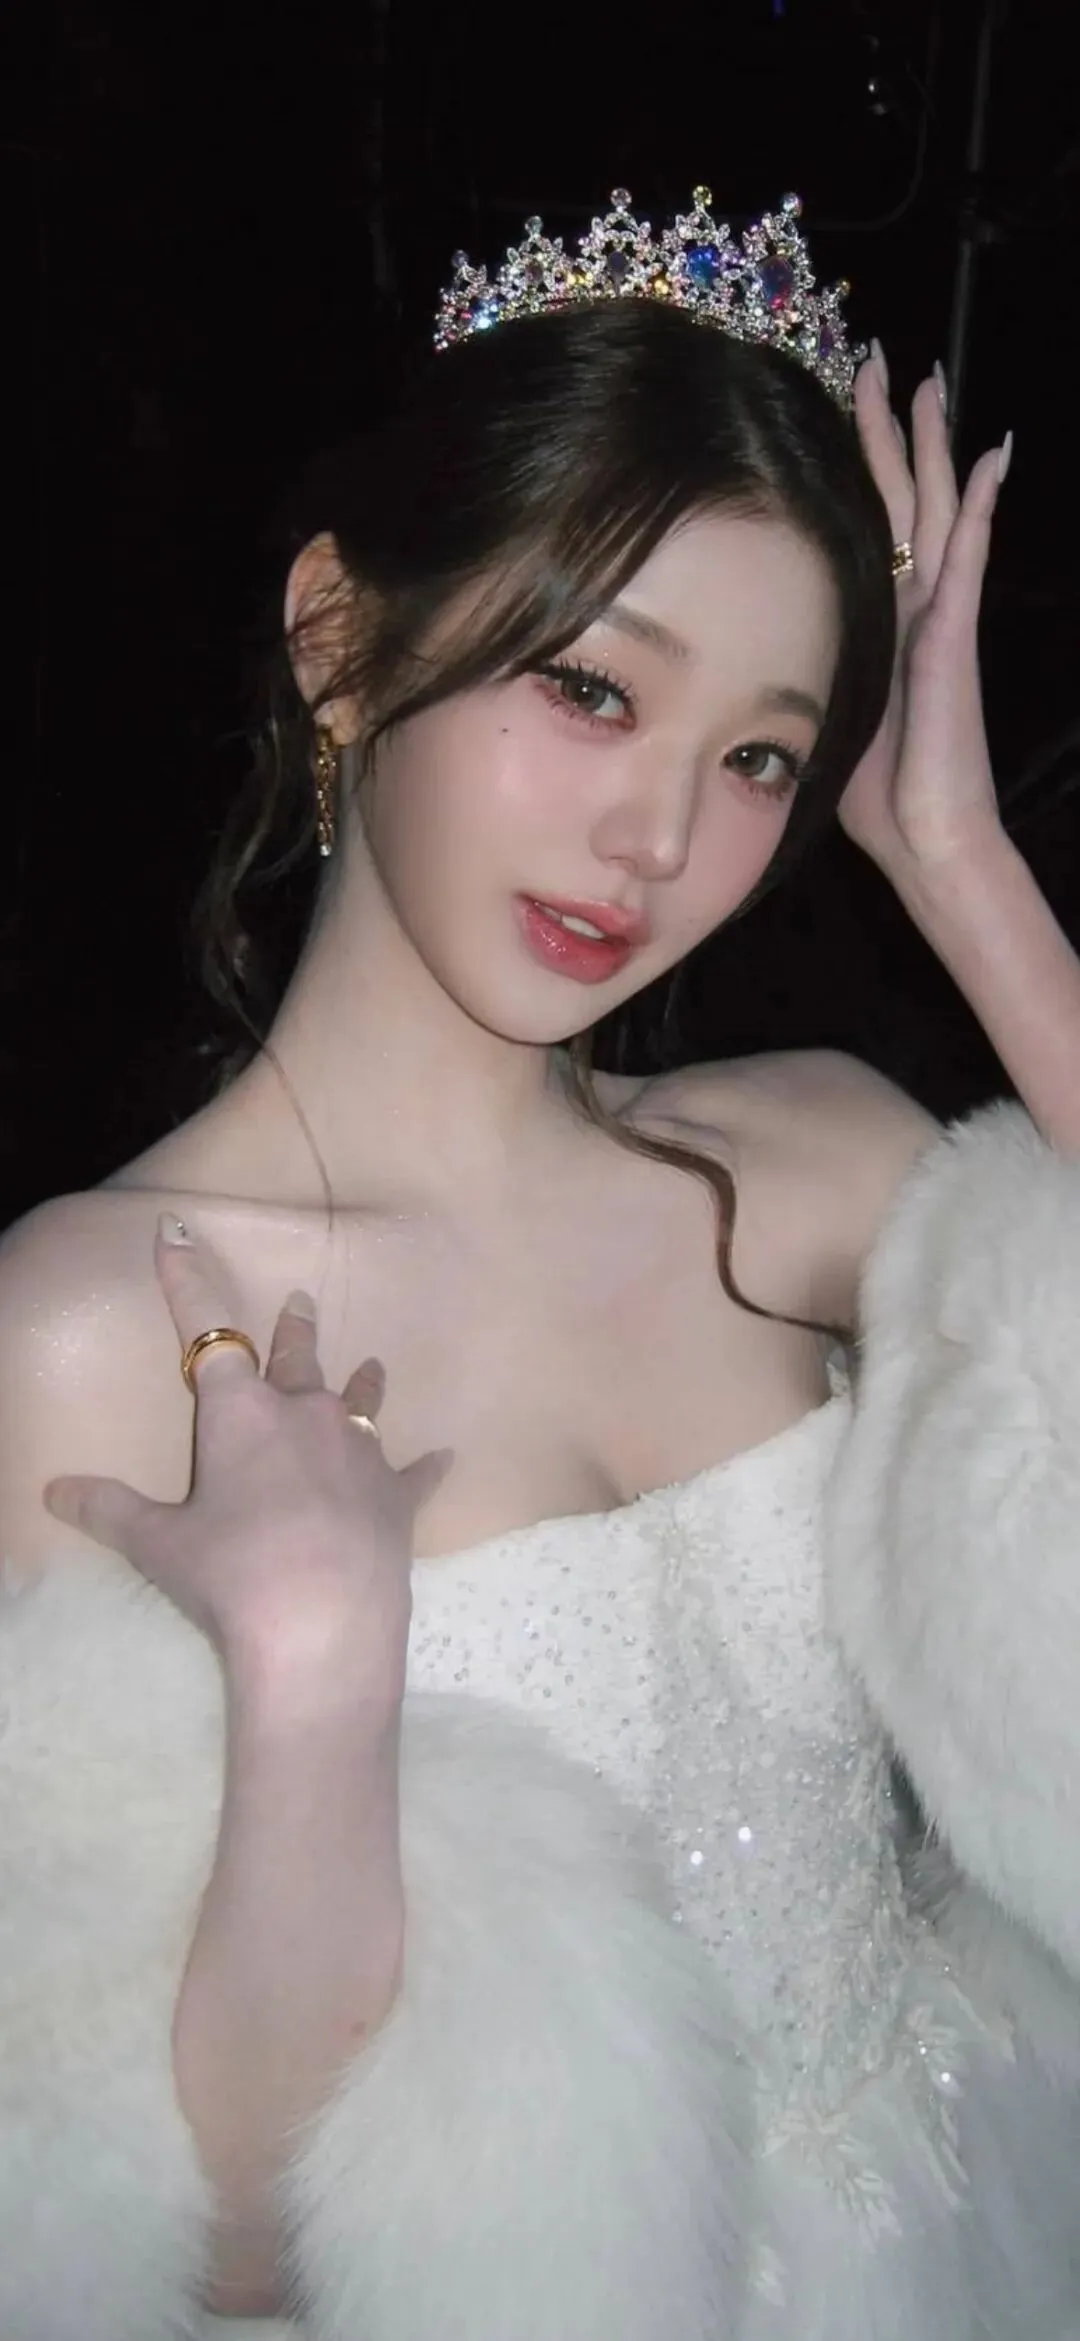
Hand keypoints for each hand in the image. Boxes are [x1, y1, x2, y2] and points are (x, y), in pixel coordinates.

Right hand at [42, 1218, 449, 1688]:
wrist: (322, 1628)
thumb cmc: (232, 1576)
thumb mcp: (158, 1545)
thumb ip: (111, 1511)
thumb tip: (58, 1491)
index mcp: (242, 1413)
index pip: (206, 1334)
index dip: (187, 1280)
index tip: (178, 1233)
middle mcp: (305, 1414)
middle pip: (296, 1358)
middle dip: (293, 1329)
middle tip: (301, 1301)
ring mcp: (360, 1451)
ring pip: (360, 1398)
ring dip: (362, 1379)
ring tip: (372, 1362)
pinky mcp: (399, 1497)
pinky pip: (417, 1473)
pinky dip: (427, 1466)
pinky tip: (446, 1457)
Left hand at [837, 347, 1009, 877]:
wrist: (927, 841)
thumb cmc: (876, 793)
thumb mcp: (818, 710)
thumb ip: (797, 670)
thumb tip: (736, 658)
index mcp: (878, 620)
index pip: (862, 524)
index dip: (848, 466)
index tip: (828, 407)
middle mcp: (912, 606)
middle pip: (899, 497)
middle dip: (887, 429)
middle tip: (877, 357)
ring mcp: (939, 617)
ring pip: (934, 510)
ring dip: (930, 445)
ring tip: (928, 381)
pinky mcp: (954, 637)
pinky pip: (968, 557)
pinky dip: (980, 505)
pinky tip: (990, 457)